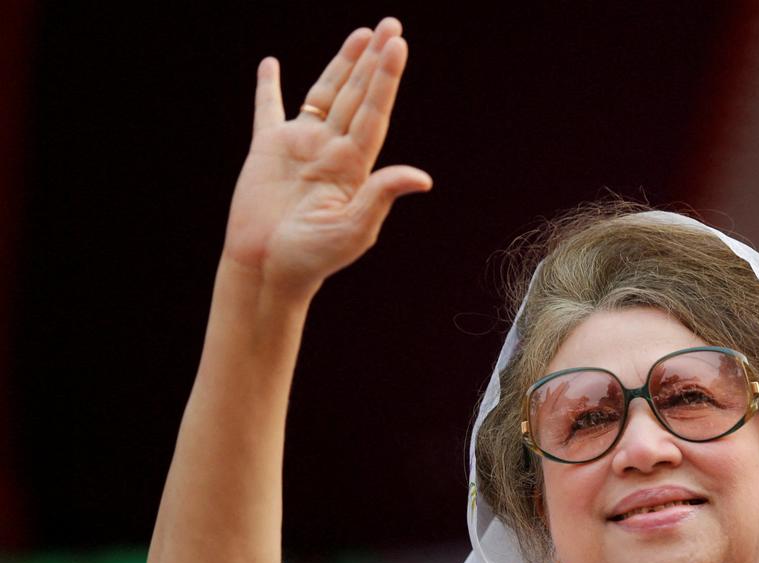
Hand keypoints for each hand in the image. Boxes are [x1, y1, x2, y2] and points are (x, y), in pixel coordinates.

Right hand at [221, 20, 431, 297]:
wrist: (268, 270)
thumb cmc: (313, 258)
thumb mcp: (354, 230)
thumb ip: (381, 196)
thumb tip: (421, 178)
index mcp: (353, 167)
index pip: (374, 113)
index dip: (385, 79)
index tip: (396, 46)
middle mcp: (331, 150)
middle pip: (357, 96)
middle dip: (374, 61)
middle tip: (391, 26)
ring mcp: (300, 147)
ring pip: (324, 95)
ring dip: (342, 64)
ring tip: (360, 34)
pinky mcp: (267, 150)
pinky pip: (267, 111)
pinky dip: (268, 87)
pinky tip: (272, 65)